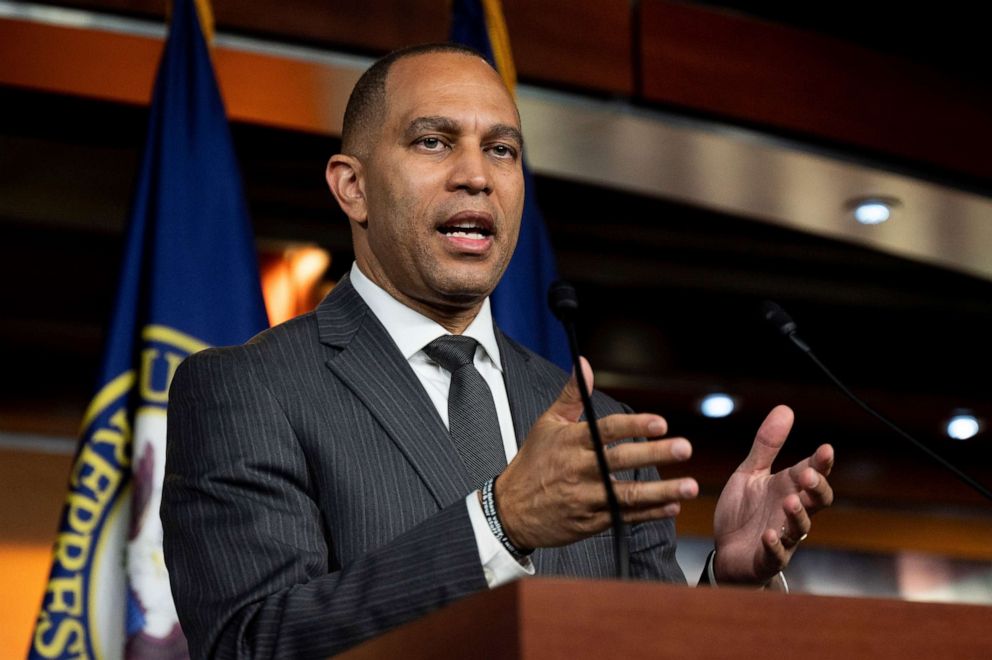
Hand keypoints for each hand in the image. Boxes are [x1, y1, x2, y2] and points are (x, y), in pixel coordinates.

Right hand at [495, 358, 697, 548]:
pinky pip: (624, 516)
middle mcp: (580, 469)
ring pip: (627, 494)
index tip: (661, 423)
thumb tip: (584, 364)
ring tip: (689, 486)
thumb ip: (572, 395)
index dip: (634, 425)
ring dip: (661, 491)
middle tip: (684, 448)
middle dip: (654, 454)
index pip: (606, 430)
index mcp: (571, 442)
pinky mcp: (590, 522)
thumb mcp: (547, 424)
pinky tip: (671, 507)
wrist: (511, 510)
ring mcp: (586, 498)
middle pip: (621, 460)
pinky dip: (649, 513)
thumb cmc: (532, 462)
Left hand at [712, 405, 833, 583]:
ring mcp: (783, 537)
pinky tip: (769, 536)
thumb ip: (767, 445)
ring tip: (789, 501)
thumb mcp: (750, 473)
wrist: (726, 550)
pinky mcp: (767, 559)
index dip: (821, 464)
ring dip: (797, 515)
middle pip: (817, 501)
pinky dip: (775, 546)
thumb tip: (786, 408)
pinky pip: (776, 555)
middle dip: (815, 488)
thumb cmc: (744, 511)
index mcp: (788, 489)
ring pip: (800, 528)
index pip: (812, 474)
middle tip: (807, 474)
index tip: (826, 449)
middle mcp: (791, 512)